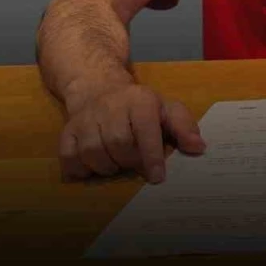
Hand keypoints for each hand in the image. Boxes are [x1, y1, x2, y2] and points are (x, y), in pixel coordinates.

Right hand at [59, 82, 205, 183]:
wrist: (99, 88)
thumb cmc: (140, 106)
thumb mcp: (166, 109)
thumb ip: (184, 127)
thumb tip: (198, 148)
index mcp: (140, 101)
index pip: (145, 129)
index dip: (151, 156)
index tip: (157, 177)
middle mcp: (111, 107)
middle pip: (118, 143)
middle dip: (130, 161)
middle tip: (136, 164)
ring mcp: (85, 119)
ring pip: (93, 152)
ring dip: (107, 167)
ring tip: (117, 164)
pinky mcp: (66, 131)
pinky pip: (68, 157)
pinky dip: (80, 169)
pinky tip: (92, 168)